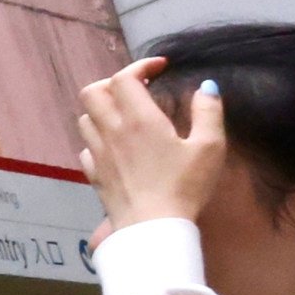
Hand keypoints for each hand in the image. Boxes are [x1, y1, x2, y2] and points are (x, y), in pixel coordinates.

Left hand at [77, 57, 229, 233]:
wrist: (153, 229)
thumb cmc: (184, 187)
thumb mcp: (209, 147)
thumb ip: (208, 112)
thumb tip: (207, 87)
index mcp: (139, 119)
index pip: (123, 78)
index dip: (140, 66)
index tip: (159, 69)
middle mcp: (111, 132)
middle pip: (93, 92)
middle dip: (113, 83)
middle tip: (137, 90)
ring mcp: (98, 154)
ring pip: (85, 118)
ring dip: (102, 110)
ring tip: (126, 116)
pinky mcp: (94, 175)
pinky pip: (86, 147)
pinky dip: (97, 138)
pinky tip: (116, 146)